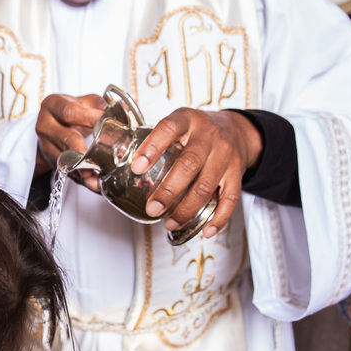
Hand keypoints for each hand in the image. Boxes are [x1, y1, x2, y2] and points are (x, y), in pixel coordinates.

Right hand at [34, 93, 105, 184]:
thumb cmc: (73, 112)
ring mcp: (46, 146)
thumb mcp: (85, 102)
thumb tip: (123, 109)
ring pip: (66, 160)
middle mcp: (45, 126)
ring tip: (100, 176)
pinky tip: (95, 184)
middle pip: (66, 139)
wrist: (55, 125)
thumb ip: (102, 105)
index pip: (69, 112)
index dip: (88, 118)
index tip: (107, 123)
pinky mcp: (52, 162)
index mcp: (53, 105)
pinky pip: (68, 173)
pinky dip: (83, 180)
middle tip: (102, 156)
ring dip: (85, 170)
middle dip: (84, 149)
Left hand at [129, 109, 262, 237]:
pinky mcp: (237, 172)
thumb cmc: (198, 131)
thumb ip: (153, 143)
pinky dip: (219, 217)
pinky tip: (206, 230)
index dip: (152, 148)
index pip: (169, 129)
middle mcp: (208, 135)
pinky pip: (231, 198)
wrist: (237, 130)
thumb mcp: (178, 124)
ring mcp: (225, 154)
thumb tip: (113, 173)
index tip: (137, 168)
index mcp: (187, 120)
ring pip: (206, 185)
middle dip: (169, 190)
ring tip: (170, 222)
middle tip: (153, 208)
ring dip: (187, 209)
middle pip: (189, 164)